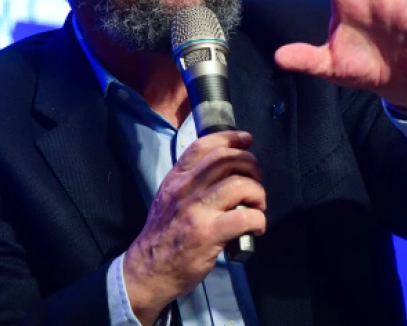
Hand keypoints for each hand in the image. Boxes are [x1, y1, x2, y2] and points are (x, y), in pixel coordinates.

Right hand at [123, 131, 265, 324]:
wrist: (148, 270)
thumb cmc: (163, 235)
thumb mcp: (168, 198)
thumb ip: (190, 181)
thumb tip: (224, 170)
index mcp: (176, 178)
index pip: (203, 145)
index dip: (230, 137)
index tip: (246, 140)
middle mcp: (185, 189)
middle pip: (226, 159)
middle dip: (250, 165)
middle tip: (256, 180)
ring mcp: (196, 211)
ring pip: (239, 185)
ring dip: (258, 193)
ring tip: (258, 206)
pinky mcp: (208, 234)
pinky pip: (244, 217)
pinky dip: (258, 219)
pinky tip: (257, 227)